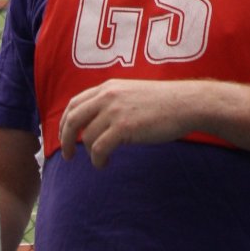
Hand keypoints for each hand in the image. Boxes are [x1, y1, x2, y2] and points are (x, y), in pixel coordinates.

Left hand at [59, 78, 211, 166]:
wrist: (184, 103)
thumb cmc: (162, 102)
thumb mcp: (131, 93)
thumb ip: (112, 102)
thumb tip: (95, 121)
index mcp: (109, 87)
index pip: (74, 103)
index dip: (64, 122)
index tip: (64, 136)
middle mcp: (108, 96)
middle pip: (72, 119)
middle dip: (65, 140)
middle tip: (68, 156)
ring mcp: (115, 111)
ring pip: (86, 137)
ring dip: (89, 153)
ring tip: (101, 159)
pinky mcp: (123, 127)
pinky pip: (98, 149)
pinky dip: (98, 161)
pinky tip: (105, 164)